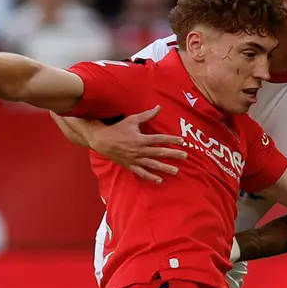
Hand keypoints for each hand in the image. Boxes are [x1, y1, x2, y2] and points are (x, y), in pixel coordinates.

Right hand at [52, 105, 187, 183]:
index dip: (172, 140)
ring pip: (153, 165)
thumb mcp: (132, 120)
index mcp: (141, 139)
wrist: (101, 140)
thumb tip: (158, 107)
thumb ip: (146, 115)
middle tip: (185, 156)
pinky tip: (160, 180)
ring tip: (176, 170)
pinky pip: (142, 173)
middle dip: (173, 154)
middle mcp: (139, 150)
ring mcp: (135, 159)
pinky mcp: (130, 166)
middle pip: (159, 153)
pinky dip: (150, 177)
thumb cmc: (117, 129)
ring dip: (165, 168)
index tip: (182, 141)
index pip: (160, 139)